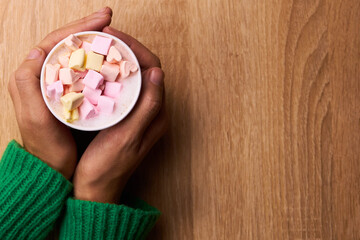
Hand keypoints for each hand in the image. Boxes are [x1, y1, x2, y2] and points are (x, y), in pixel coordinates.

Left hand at [7, 7, 112, 178]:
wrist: (52, 166)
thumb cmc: (45, 145)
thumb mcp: (33, 117)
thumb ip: (26, 84)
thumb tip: (37, 51)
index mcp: (34, 76)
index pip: (57, 41)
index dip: (80, 27)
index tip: (102, 20)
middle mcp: (45, 76)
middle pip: (68, 43)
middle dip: (89, 28)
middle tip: (108, 18)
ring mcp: (60, 84)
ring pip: (78, 54)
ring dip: (94, 41)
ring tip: (112, 34)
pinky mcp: (71, 94)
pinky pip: (84, 70)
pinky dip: (97, 60)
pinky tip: (109, 58)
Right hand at [73, 26, 167, 202]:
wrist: (97, 189)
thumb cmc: (109, 167)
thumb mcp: (128, 136)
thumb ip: (147, 106)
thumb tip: (157, 73)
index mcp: (157, 114)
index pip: (153, 70)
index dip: (136, 49)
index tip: (114, 37)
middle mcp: (152, 112)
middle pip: (145, 70)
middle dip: (128, 50)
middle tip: (105, 38)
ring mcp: (140, 114)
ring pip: (134, 78)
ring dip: (121, 60)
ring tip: (101, 48)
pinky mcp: (127, 117)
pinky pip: (124, 88)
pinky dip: (113, 75)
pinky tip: (99, 70)